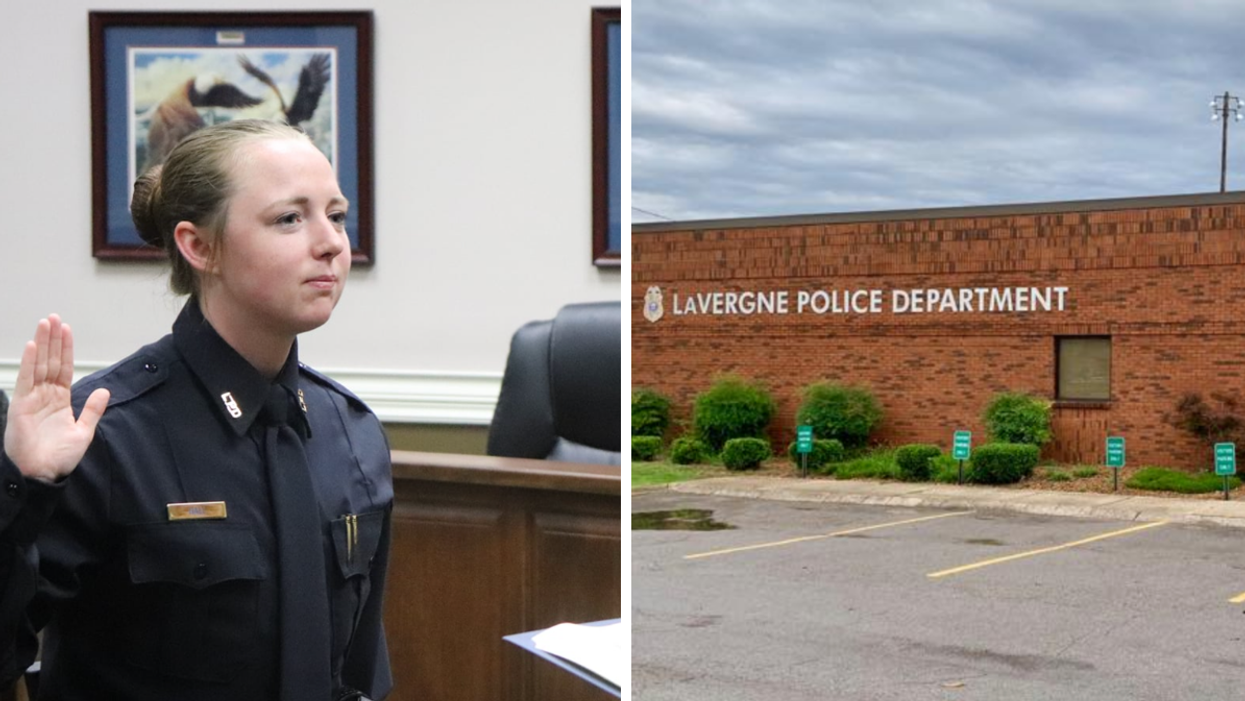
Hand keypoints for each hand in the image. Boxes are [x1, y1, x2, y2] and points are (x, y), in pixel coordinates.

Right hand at [3, 315, 108, 482]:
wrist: (43, 474)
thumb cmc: (60, 457)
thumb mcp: (83, 431)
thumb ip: (93, 410)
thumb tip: (104, 390)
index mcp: (60, 400)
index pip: (64, 369)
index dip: (66, 350)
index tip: (67, 330)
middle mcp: (45, 396)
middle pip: (51, 362)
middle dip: (53, 340)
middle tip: (55, 318)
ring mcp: (32, 399)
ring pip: (39, 365)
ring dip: (42, 344)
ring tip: (45, 323)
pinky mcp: (21, 405)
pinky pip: (26, 380)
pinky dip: (30, 362)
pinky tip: (33, 346)